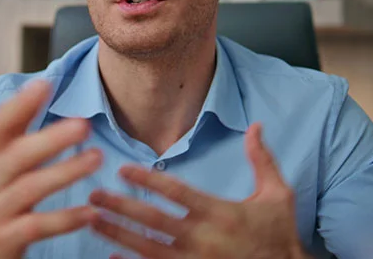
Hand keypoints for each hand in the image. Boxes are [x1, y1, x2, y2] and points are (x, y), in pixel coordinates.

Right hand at [0, 80, 102, 258]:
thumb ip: (16, 128)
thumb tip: (42, 83)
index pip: (0, 124)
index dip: (21, 104)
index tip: (45, 84)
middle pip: (19, 155)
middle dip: (51, 139)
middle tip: (84, 125)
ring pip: (31, 188)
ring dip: (65, 172)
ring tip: (97, 158)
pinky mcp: (5, 240)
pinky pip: (38, 227)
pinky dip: (65, 219)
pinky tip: (91, 212)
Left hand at [89, 123, 309, 258]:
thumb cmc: (280, 235)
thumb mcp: (278, 194)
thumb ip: (262, 159)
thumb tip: (255, 126)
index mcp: (220, 214)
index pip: (176, 193)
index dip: (148, 180)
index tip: (123, 169)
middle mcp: (203, 239)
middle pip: (153, 221)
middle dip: (121, 207)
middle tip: (94, 195)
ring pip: (147, 248)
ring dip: (117, 234)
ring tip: (92, 221)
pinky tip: (112, 257)